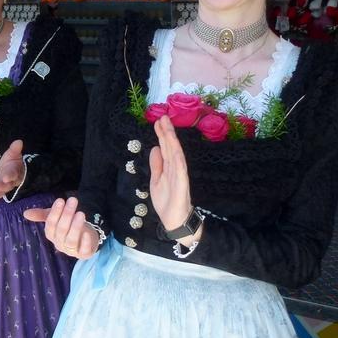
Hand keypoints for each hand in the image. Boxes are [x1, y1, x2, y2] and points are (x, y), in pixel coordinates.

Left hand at [0, 139, 24, 205]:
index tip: (6, 178)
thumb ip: (15, 149)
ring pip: (0, 193)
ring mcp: (4, 187)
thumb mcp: (13, 154)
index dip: (9, 176)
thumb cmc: (13, 162)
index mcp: (14, 172)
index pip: (12, 174)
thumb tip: (19, 141)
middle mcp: (10, 182)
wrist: (14, 170)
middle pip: (6, 185)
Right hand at [24, 196, 99, 259]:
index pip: (50, 225)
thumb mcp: (56, 217)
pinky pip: (83, 251)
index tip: (61, 200)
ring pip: (71, 240)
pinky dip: (85, 243)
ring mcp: (72, 250)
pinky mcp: (84, 254)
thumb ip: (42, 215)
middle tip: (73, 200)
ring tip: (80, 213)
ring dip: (75, 227)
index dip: (55, 213)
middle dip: (67, 215)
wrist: (87, 236)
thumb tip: (25, 213)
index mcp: (52, 235)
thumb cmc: (68, 225)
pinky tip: (87, 233)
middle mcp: (60, 244)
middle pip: (61, 230)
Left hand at [149, 116, 199, 246]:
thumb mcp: (156, 180)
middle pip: (171, 147)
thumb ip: (156, 164)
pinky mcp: (182, 185)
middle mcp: (176, 168)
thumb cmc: (167, 200)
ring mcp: (179, 176)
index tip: (158, 121)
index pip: (165, 147)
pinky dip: (177, 158)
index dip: (162, 134)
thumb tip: (154, 147)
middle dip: (167, 132)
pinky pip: (180, 170)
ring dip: (172, 141)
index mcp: (169, 167)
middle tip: (162, 117)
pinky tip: (174, 149)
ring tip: (167, 127)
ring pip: (176, 155)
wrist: (174, 220)